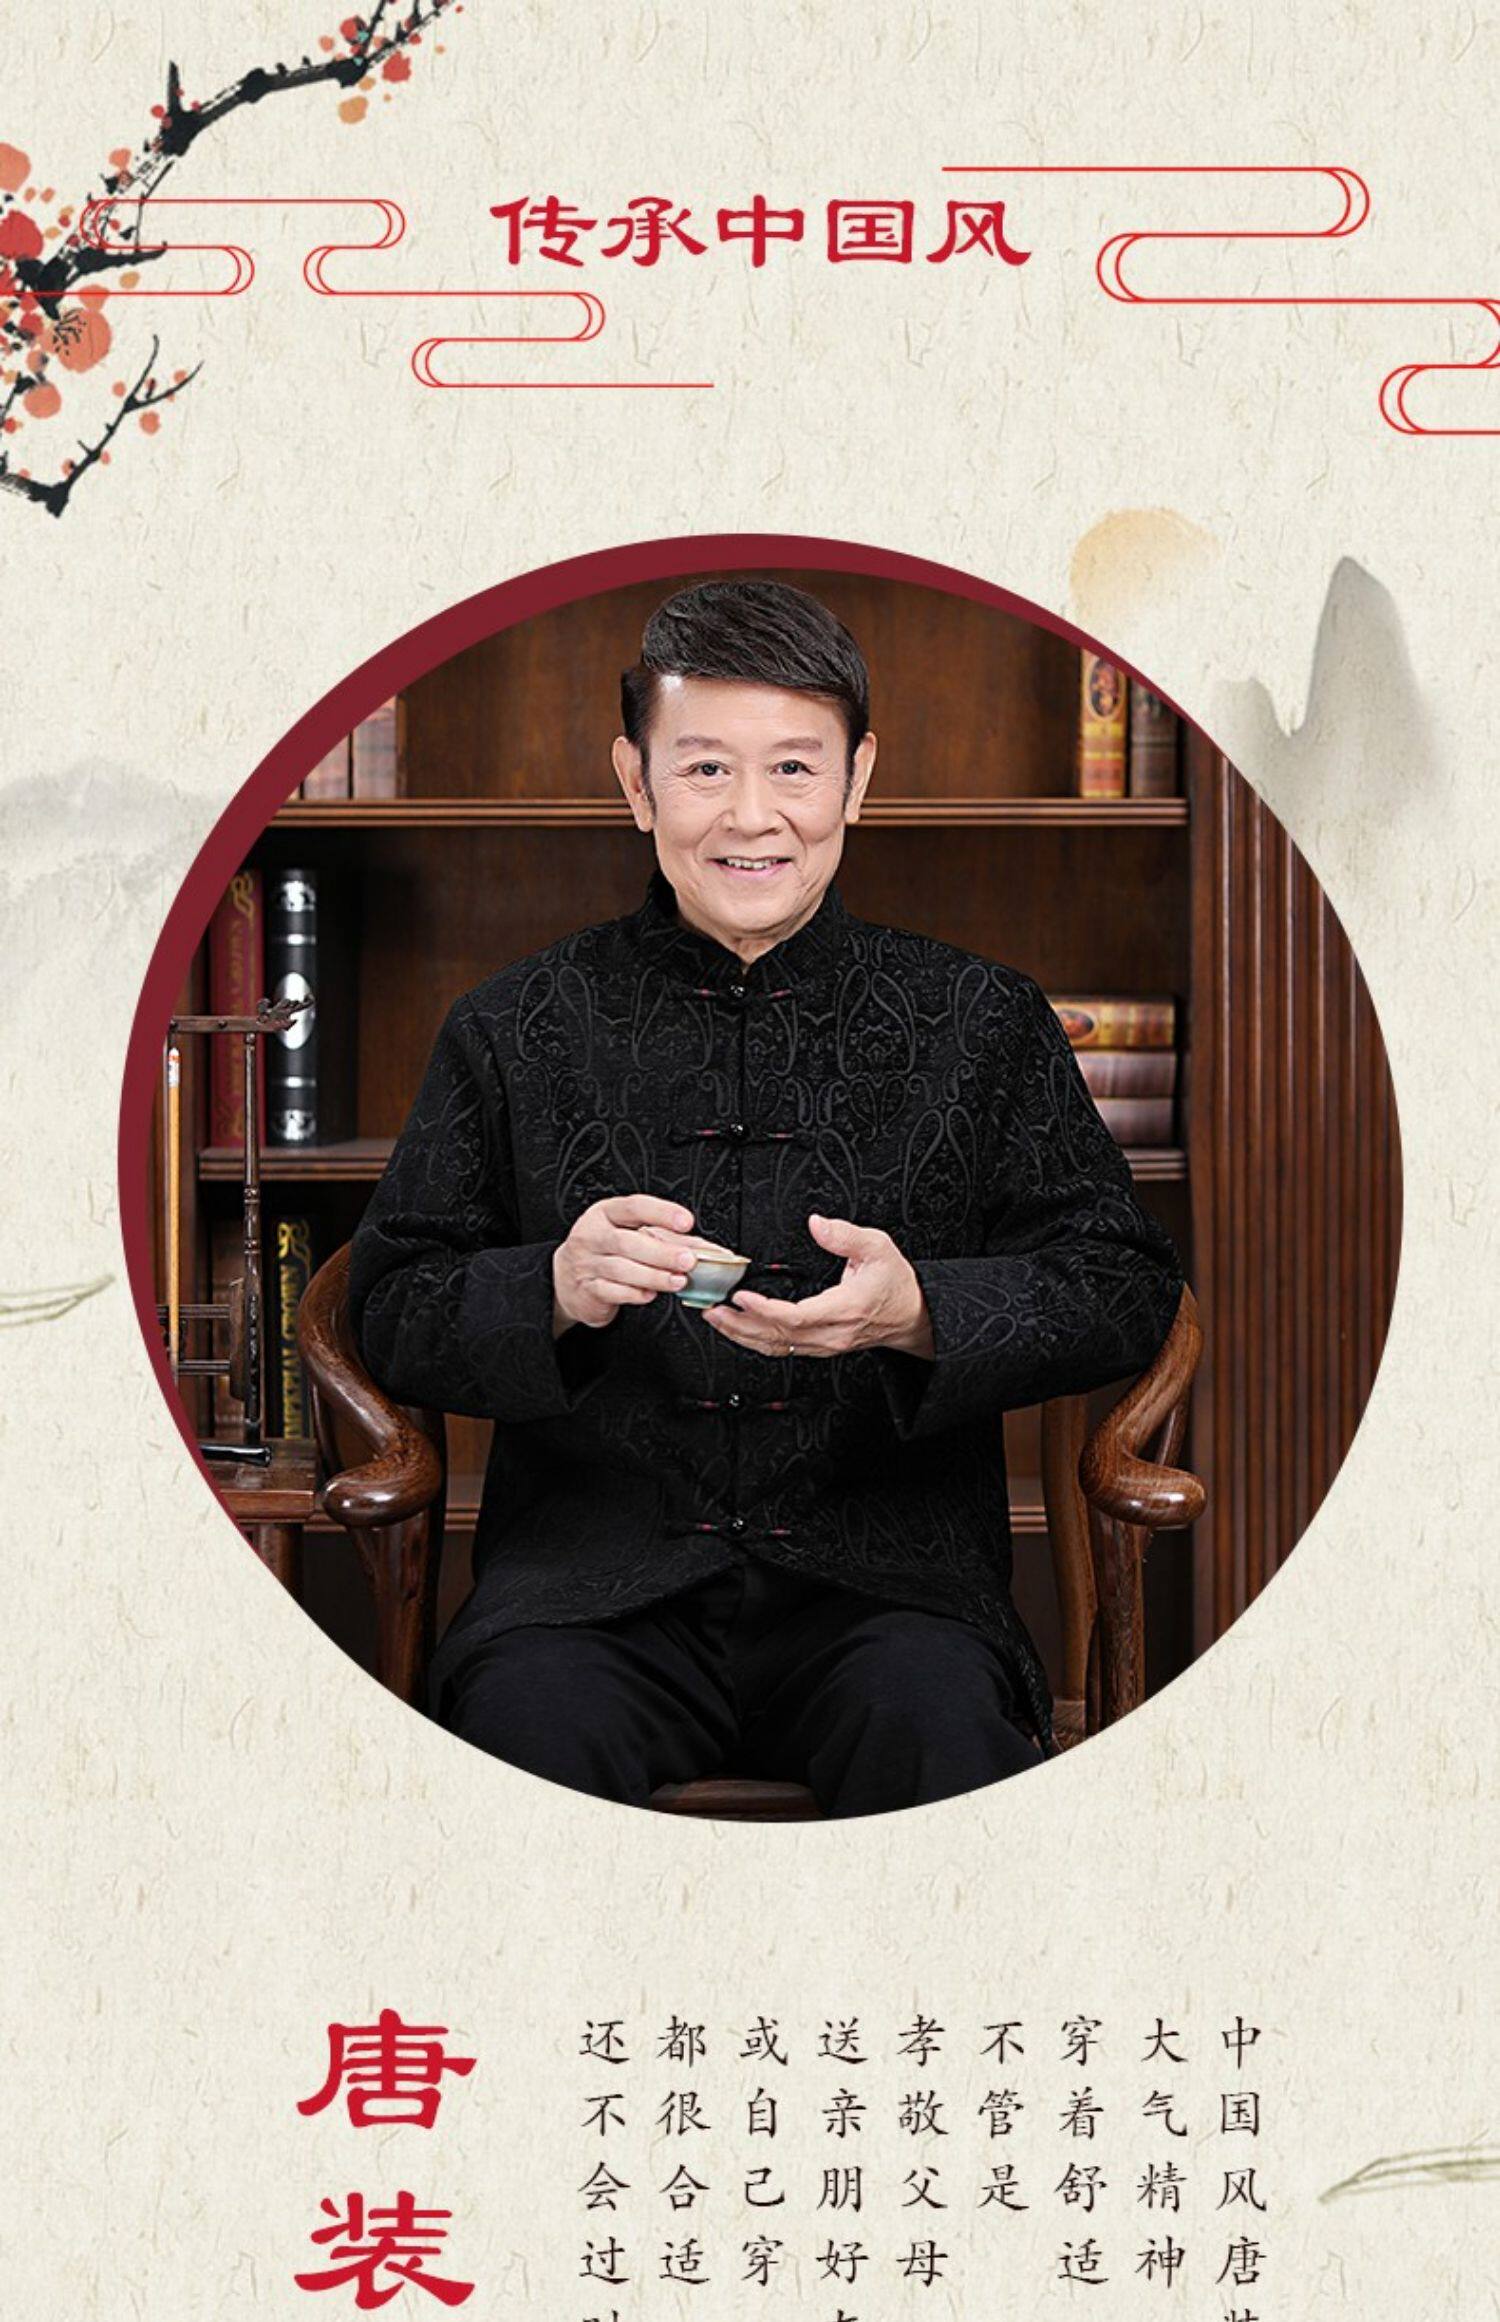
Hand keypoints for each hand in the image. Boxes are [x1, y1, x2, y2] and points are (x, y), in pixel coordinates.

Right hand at [552, 1193, 699, 1333]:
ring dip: (654, 1276)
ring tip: (677, 1281)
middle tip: (688, 1260)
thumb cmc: (605, 1251)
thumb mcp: (628, 1233)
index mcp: (605, 1213)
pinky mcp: (587, 1289)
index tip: (686, 1222)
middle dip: (662, 1252)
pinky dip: (634, 1294)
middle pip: (628, 1242)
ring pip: (621, 1269)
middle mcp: (592, 1235)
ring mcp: (587, 1263)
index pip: (635, 1207)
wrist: (566, 1279)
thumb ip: (665, 1238)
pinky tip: (651, 1295)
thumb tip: (703, 1248)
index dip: (662, 1213)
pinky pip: (612, 1291)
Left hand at [705, 1213, 935, 1360]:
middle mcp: (832, 1333)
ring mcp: (826, 1344)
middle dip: (741, 1324)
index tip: (741, 1296)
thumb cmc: (895, 1283)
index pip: (797, 1316)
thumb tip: (817, 1223)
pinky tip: (740, 1329)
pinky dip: (757, 1340)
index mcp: (845, 1309)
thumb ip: (846, 1235)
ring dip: (743, 1335)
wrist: (912, 1315)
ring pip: (777, 1346)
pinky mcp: (821, 1346)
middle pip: (778, 1336)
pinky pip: (784, 1348)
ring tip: (716, 1318)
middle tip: (712, 1308)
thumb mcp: (878, 1247)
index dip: (765, 1309)